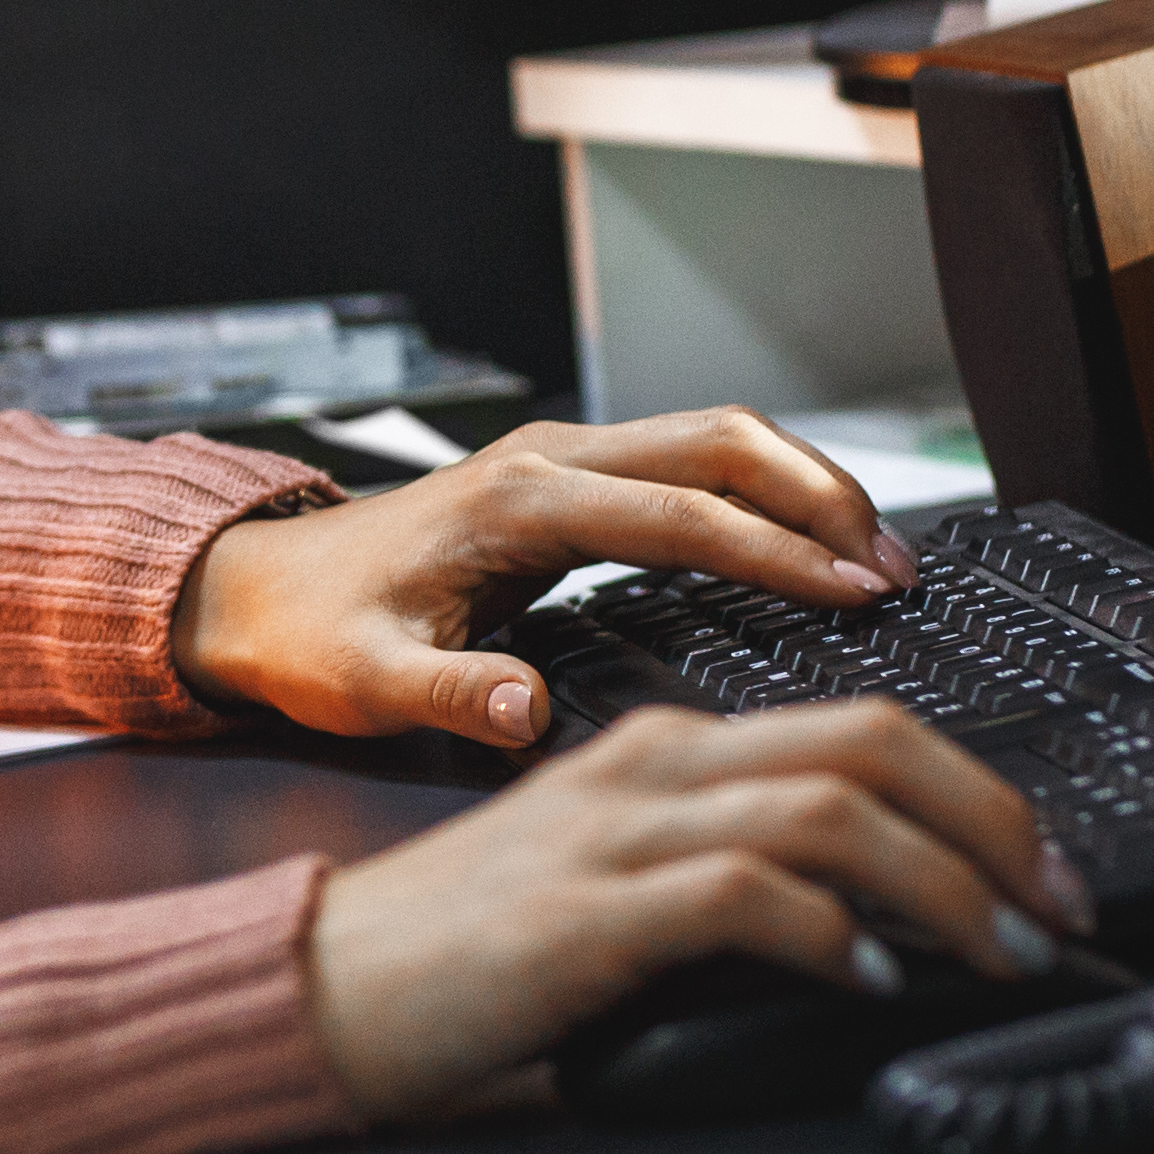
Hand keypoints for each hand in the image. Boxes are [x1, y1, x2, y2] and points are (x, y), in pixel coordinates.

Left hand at [171, 406, 922, 753]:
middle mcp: (549, 462)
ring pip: (715, 441)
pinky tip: (807, 545)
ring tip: (880, 553)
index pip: (682, 514)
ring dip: (803, 485)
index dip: (779, 551)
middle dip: (820, 495)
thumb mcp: (366, 681)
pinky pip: (690, 467)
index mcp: (517, 502)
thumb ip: (448, 695)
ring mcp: (562, 464)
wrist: (254, 594)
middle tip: (899, 566)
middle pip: (720, 443)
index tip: (858, 589)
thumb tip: (525, 711)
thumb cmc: (311, 638)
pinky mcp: (567, 484)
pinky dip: (763, 495)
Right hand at [297, 699, 1093, 1120]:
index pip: (856, 728)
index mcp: (662, 749)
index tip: (1037, 872)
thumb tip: (877, 928)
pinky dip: (832, 932)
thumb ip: (725, 878)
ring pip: (832, 808)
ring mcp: (618, 832)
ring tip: (996, 949)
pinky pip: (747, 892)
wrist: (320, 989)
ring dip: (945, 882)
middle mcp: (651, 766)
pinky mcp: (591, 910)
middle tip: (1058, 904)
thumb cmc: (466, 960)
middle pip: (870, 741)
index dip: (974, 791)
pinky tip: (868, 979)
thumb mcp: (617, 890)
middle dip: (994, 821)